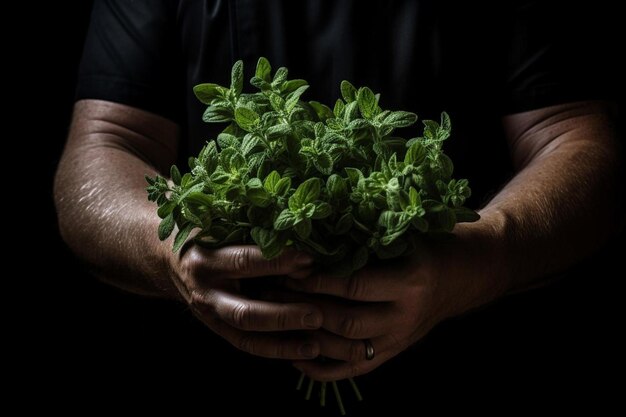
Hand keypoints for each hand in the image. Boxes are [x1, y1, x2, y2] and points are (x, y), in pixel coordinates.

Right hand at [169, 244, 323, 359]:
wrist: (169, 259)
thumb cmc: (205, 233)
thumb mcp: (219, 226)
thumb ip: (252, 232)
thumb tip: (302, 235)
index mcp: (205, 261)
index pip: (244, 262)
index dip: (278, 261)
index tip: (310, 259)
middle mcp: (206, 293)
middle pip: (245, 312)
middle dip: (282, 316)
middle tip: (316, 315)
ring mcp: (211, 317)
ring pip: (247, 337)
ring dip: (283, 343)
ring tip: (316, 345)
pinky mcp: (219, 330)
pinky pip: (249, 346)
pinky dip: (278, 350)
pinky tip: (306, 351)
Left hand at [286, 229, 503, 380]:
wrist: (463, 275)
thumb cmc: (429, 245)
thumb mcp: (404, 236)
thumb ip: (366, 241)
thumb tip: (311, 239)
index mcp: (409, 281)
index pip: (353, 285)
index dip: (317, 279)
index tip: (287, 268)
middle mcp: (404, 316)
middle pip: (345, 320)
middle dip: (304, 307)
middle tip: (271, 291)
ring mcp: (399, 339)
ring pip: (346, 348)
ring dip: (306, 335)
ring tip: (276, 316)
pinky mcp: (393, 353)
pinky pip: (354, 369)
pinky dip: (322, 368)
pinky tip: (295, 356)